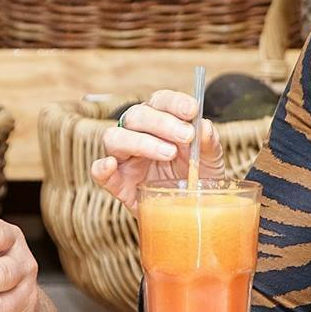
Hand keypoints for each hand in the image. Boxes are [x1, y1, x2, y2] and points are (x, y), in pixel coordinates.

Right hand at [88, 90, 226, 213]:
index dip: (174, 102)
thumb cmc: (199, 178)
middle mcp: (139, 135)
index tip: (192, 109)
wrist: (192, 210)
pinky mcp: (118, 184)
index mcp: (161, 122)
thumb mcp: (211, 160)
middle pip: (136, 116)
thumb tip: (205, 126)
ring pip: (114, 138)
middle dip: (162, 123)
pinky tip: (110, 165)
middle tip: (186, 136)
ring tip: (167, 153)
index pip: (160, 101)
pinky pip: (98, 173)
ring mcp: (125, 159)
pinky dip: (101, 168)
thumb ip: (209, 143)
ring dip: (139, 142)